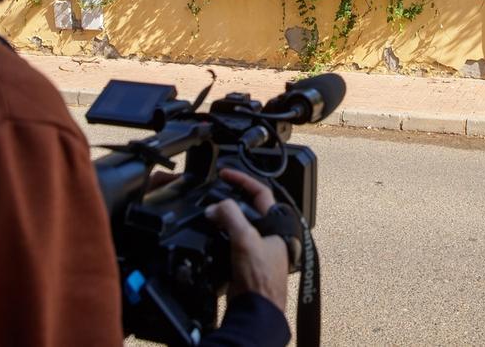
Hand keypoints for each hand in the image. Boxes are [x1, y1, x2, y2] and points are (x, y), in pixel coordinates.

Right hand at [204, 168, 289, 311]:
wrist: (256, 310)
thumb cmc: (261, 280)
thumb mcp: (245, 239)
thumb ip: (231, 217)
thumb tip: (216, 206)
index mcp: (275, 225)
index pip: (260, 192)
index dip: (242, 179)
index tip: (225, 173)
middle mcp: (268, 235)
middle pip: (248, 207)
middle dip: (230, 198)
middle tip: (214, 190)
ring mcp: (257, 249)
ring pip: (238, 224)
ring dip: (223, 217)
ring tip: (209, 211)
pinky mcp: (245, 262)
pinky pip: (230, 241)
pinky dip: (219, 235)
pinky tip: (209, 235)